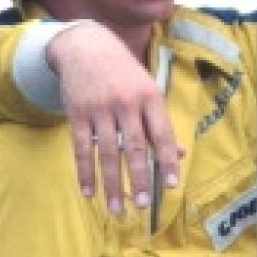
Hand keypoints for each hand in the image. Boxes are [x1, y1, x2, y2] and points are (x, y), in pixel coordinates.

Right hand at [46, 24, 180, 213]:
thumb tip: (179, 155)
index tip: (171, 185)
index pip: (162, 134)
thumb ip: (160, 124)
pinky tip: (90, 193)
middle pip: (134, 147)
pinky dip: (85, 173)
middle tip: (142, 206)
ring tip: (116, 209)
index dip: (167, 161)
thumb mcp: (147, 90)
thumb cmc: (124, 74)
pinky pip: (81, 148)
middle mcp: (126, 103)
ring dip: (112, 184)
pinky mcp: (77, 113)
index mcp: (149, 97)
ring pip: (107, 152)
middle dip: (139, 179)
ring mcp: (100, 108)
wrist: (86, 46)